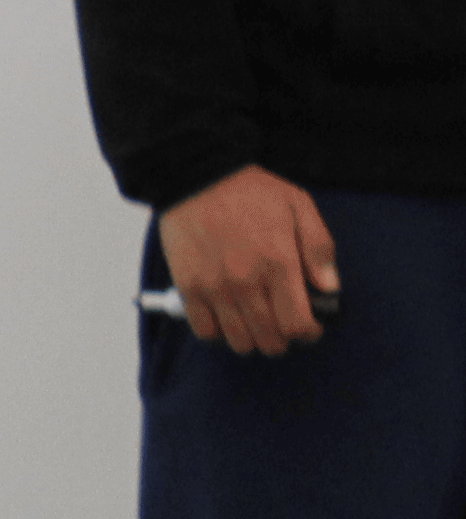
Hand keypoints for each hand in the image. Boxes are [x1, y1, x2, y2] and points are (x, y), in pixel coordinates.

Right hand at [160, 165, 337, 354]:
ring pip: (238, 341)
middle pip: (269, 339)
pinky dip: (219, 333)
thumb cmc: (251, 191)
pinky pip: (204, 330)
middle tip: (284, 328)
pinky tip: (227, 320)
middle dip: (282, 341)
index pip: (297, 323)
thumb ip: (319, 248)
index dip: (308, 334)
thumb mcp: (299, 207)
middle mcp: (246, 282)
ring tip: (257, 326)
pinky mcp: (189, 287)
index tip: (309, 328)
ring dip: (252, 340)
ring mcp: (215, 288)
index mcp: (279, 263)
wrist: (198, 178)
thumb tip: (329, 287)